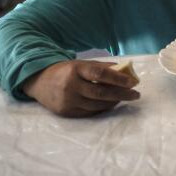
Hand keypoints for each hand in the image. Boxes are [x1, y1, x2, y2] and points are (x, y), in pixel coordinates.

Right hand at [22, 60, 140, 117]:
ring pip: (96, 104)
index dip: (118, 79)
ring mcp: (67, 100)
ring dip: (114, 102)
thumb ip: (103, 67)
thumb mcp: (82, 64)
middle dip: (121, 94)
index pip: (101, 74)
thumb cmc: (66, 71)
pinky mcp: (65, 112)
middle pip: (101, 92)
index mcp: (76, 69)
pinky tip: (111, 104)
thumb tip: (126, 71)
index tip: (133, 82)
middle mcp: (71, 85)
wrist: (40, 82)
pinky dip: (103, 108)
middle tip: (135, 94)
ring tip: (124, 98)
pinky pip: (89, 112)